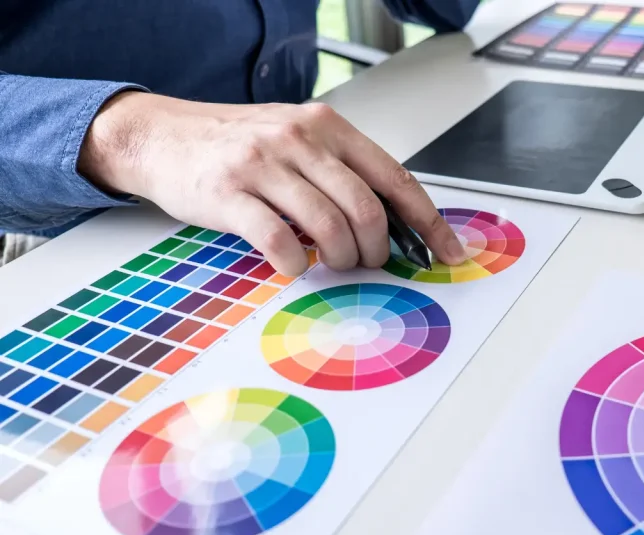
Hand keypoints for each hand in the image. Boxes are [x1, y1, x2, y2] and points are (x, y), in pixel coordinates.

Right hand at [79, 91, 466, 276]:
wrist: (163, 136)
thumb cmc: (239, 145)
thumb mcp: (299, 140)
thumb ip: (342, 171)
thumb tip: (395, 224)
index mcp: (328, 127)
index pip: (395, 178)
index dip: (428, 223)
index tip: (448, 253)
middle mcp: (301, 139)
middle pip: (366, 209)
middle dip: (377, 250)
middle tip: (367, 262)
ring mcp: (264, 164)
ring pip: (330, 226)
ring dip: (341, 259)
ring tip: (333, 263)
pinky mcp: (230, 193)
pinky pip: (279, 241)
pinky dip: (295, 264)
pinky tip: (294, 265)